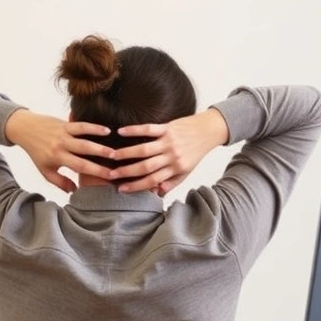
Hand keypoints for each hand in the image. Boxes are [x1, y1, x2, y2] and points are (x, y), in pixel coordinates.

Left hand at [5, 110, 115, 192]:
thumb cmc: (37, 152)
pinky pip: (81, 125)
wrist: (24, 129)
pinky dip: (94, 127)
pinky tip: (107, 131)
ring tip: (114, 149)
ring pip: (84, 139)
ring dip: (100, 143)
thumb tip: (75, 191)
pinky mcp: (64, 123)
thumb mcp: (45, 170)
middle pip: (84, 152)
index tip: (110, 176)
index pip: (80, 167)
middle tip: (118, 162)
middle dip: (101, 157)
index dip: (96, 172)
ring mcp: (63, 134)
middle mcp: (60, 146)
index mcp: (57, 158)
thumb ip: (60, 181)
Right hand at [111, 108, 228, 195]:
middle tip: (110, 174)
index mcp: (176, 169)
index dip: (136, 186)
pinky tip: (120, 132)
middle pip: (145, 166)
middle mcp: (172, 156)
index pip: (152, 180)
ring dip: (126, 153)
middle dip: (126, 172)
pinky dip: (134, 130)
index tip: (121, 189)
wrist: (210, 130)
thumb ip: (171, 182)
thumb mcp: (186, 171)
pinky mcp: (168, 127)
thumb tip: (156, 193)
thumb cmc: (195, 152)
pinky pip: (148, 129)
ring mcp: (169, 141)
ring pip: (144, 150)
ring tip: (111, 156)